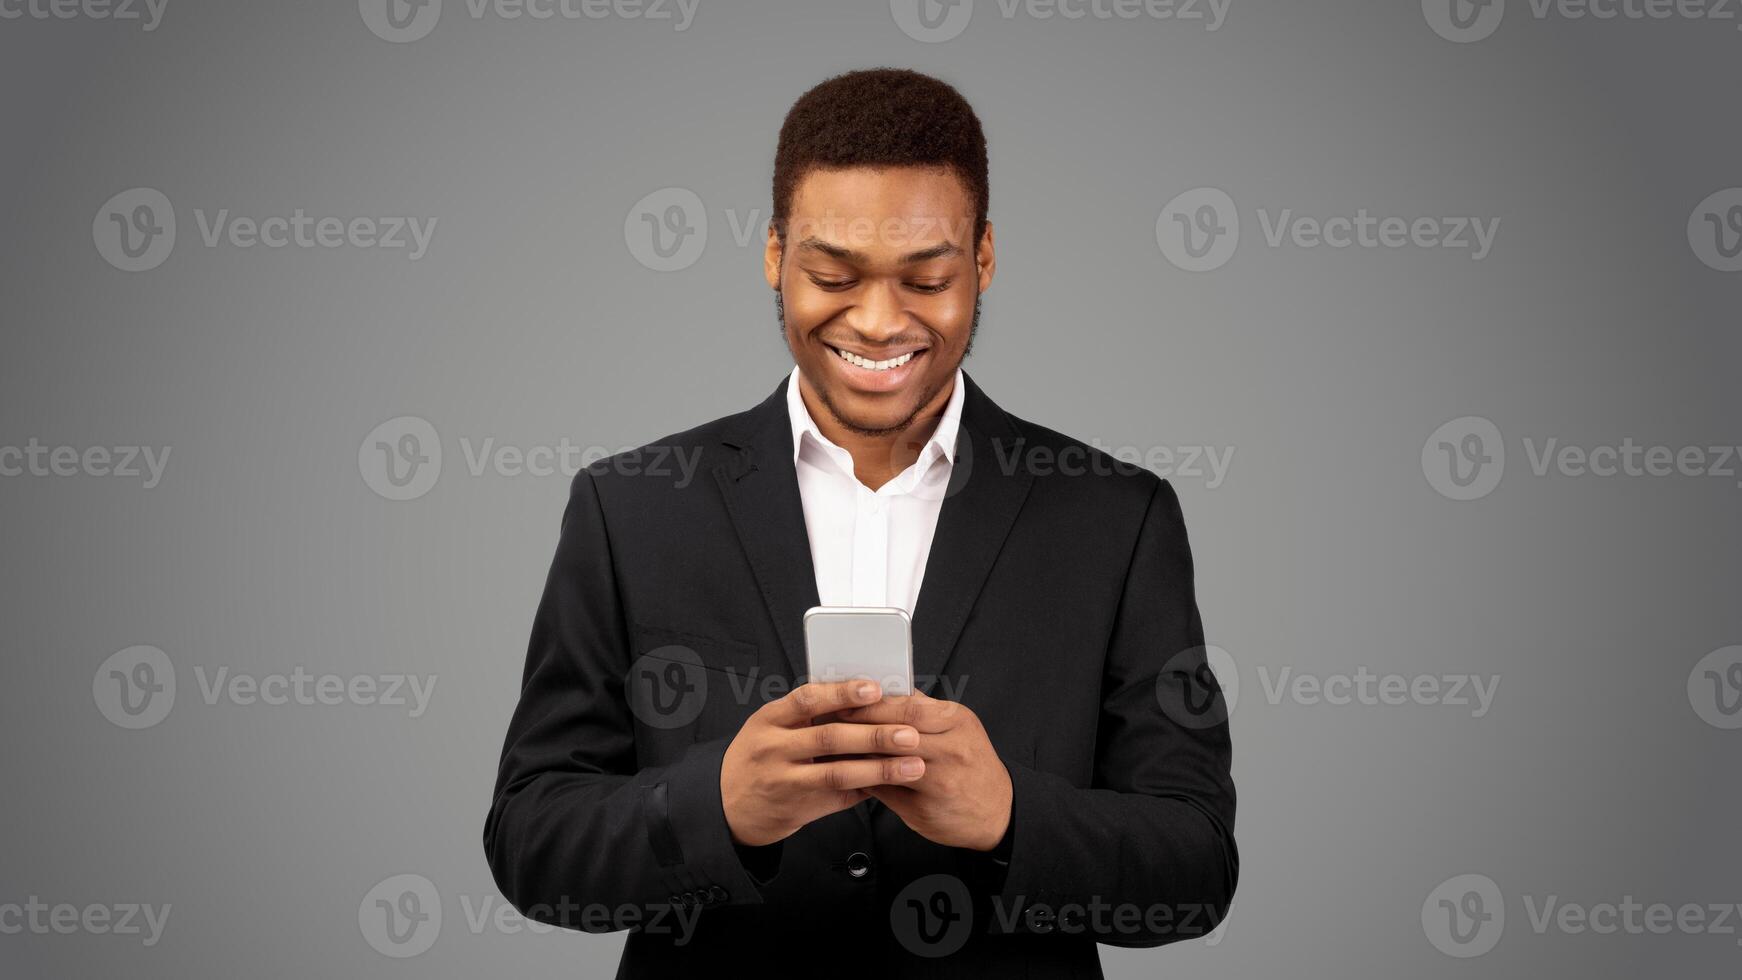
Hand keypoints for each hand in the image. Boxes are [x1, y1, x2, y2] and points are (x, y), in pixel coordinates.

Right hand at [720, 680, 927, 846]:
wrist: (727, 805)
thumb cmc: (759, 759)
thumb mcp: (771, 728)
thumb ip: (811, 717)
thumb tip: (867, 701)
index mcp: (769, 719)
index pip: (807, 699)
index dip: (842, 693)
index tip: (875, 689)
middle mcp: (773, 747)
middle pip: (829, 737)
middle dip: (874, 734)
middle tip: (909, 733)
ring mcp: (784, 780)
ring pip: (837, 772)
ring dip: (880, 768)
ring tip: (912, 764)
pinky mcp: (797, 806)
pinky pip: (837, 795)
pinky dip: (866, 787)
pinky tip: (892, 784)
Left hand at [835, 689, 1012, 851]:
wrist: (999, 813)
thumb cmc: (973, 767)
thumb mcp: (958, 729)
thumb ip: (923, 711)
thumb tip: (886, 689)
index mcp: (957, 721)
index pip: (908, 705)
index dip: (873, 702)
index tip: (845, 698)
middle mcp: (951, 748)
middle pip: (897, 729)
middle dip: (860, 722)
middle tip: (829, 718)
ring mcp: (939, 780)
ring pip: (889, 760)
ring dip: (858, 751)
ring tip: (832, 744)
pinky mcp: (926, 807)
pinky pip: (887, 790)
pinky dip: (865, 778)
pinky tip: (848, 772)